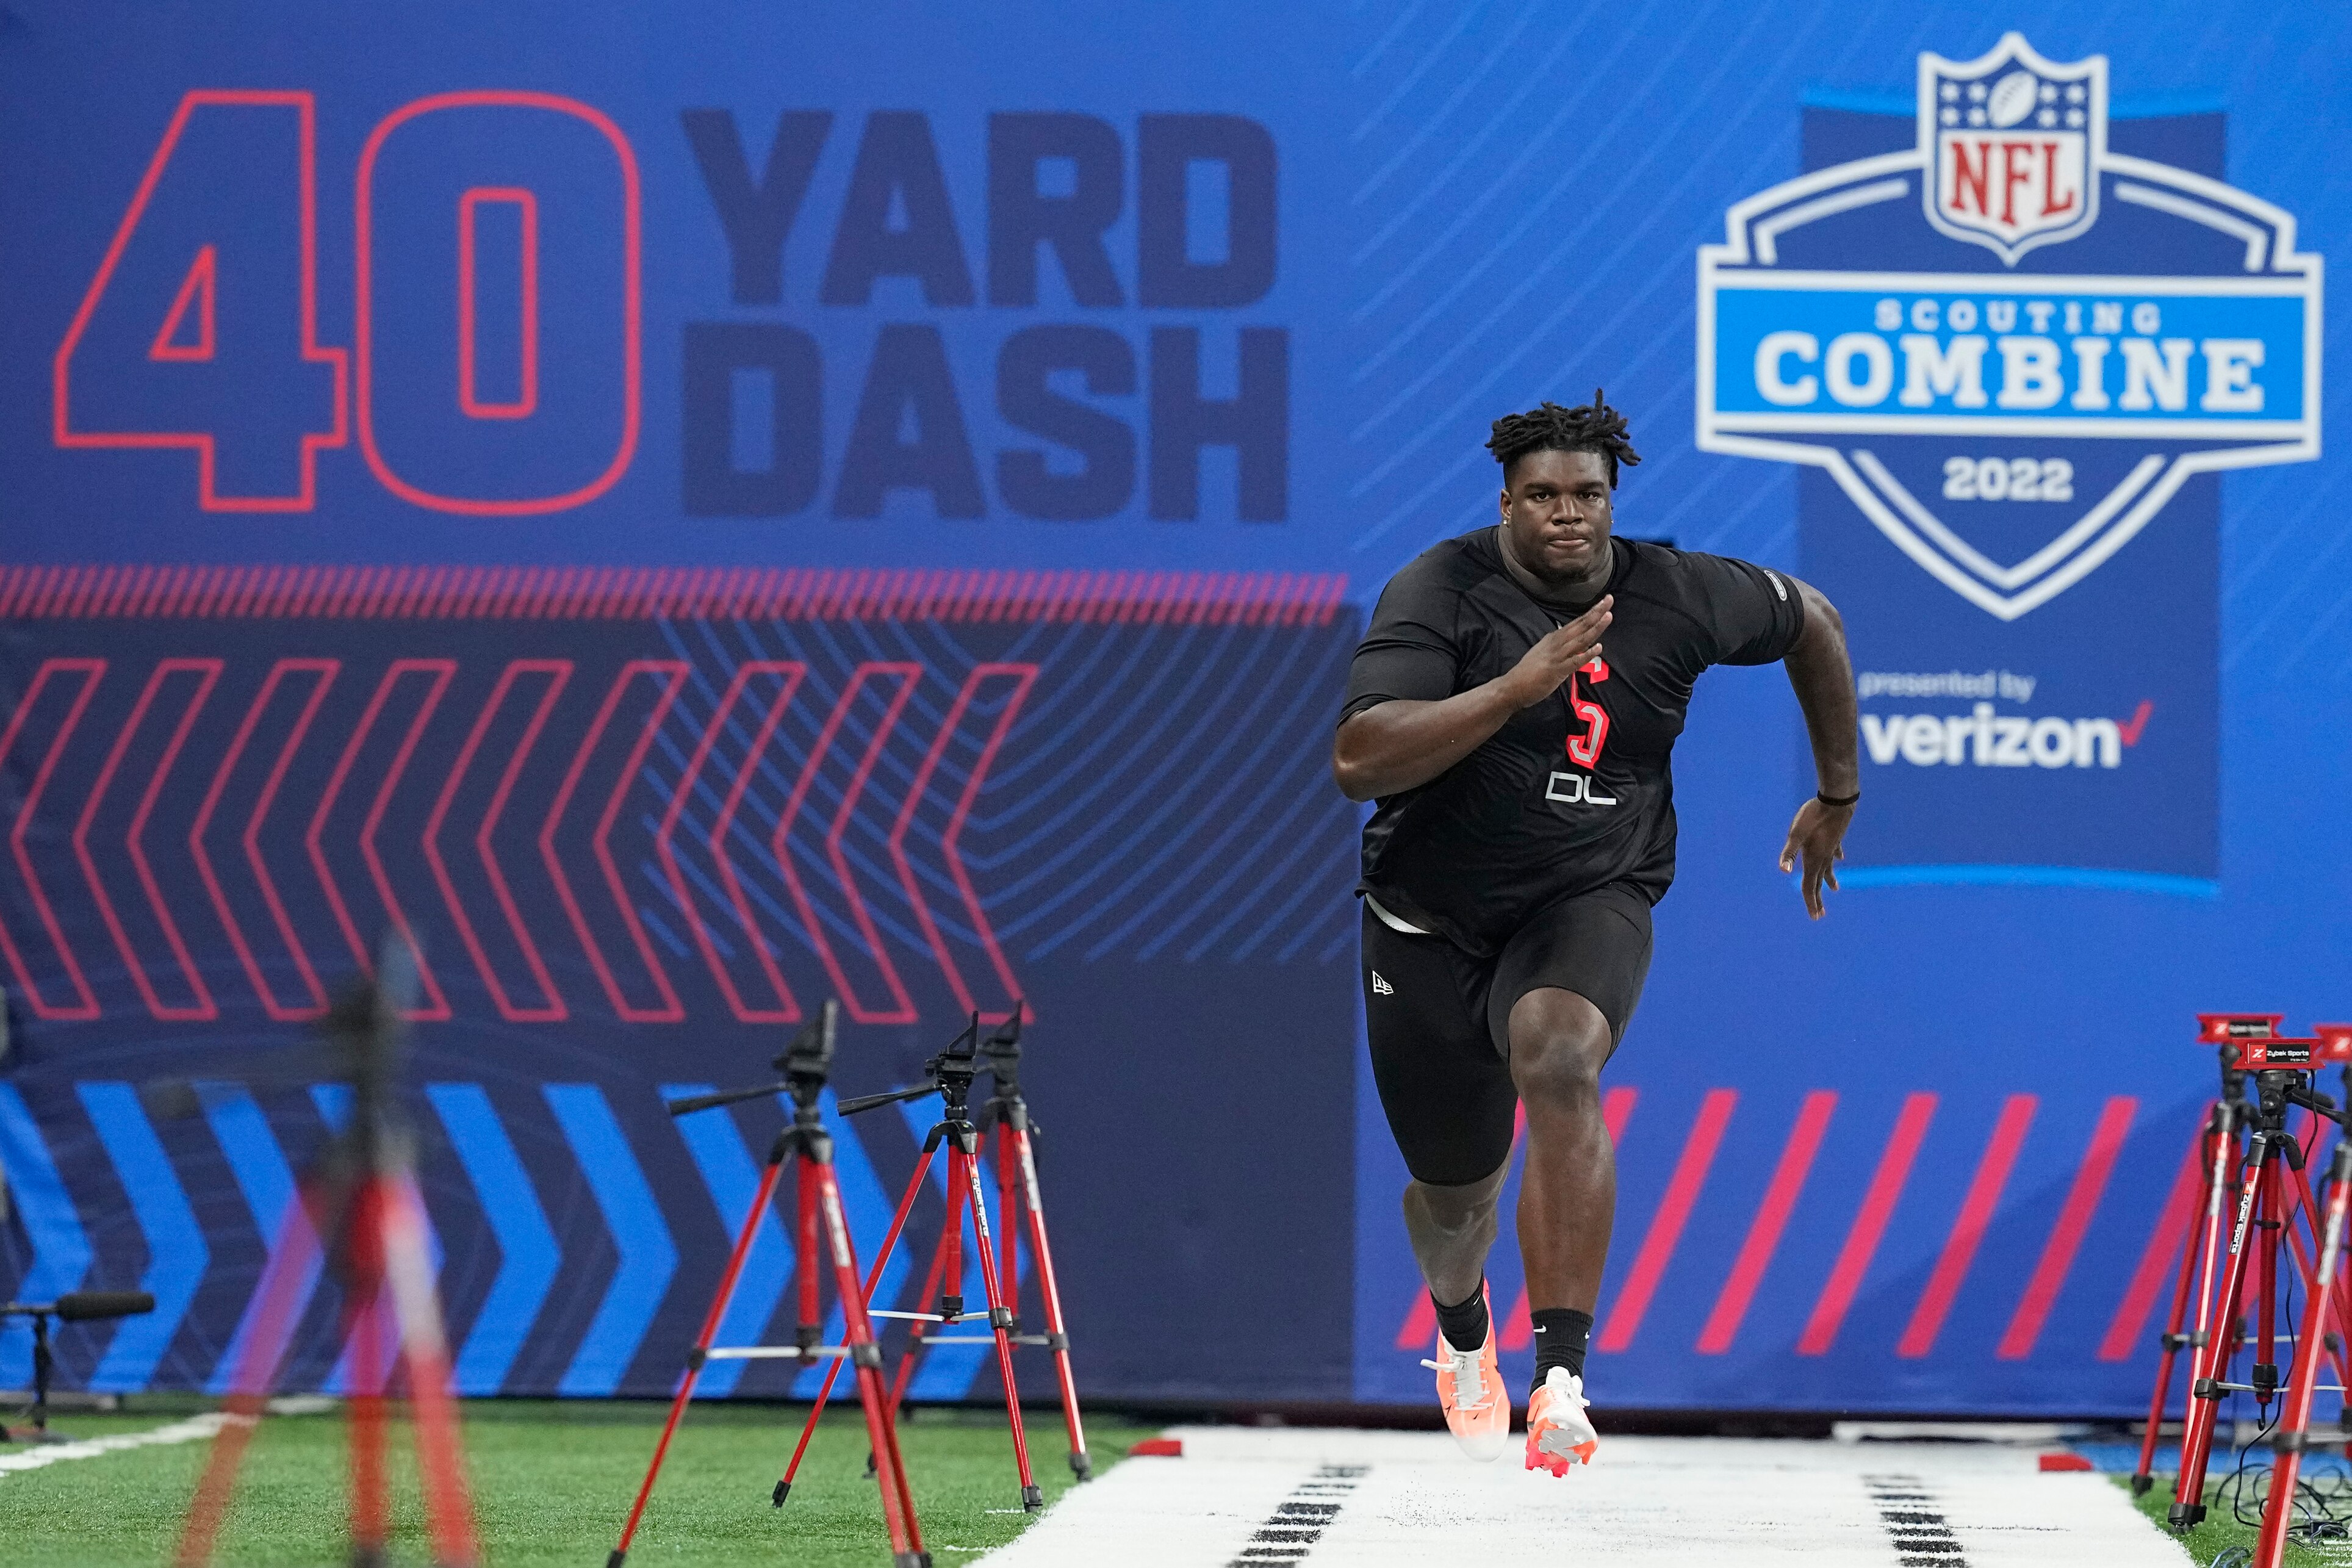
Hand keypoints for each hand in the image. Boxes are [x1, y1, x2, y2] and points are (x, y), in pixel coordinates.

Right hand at [1500, 596, 1611, 707]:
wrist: (1512, 686)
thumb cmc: (1528, 671)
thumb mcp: (1544, 652)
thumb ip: (1560, 646)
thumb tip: (1575, 643)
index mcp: (1554, 638)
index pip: (1576, 623)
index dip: (1591, 612)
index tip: (1604, 601)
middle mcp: (1556, 643)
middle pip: (1580, 626)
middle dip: (1596, 612)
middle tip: (1609, 599)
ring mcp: (1557, 656)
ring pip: (1580, 640)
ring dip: (1595, 628)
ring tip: (1608, 616)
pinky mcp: (1557, 670)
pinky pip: (1575, 661)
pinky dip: (1587, 654)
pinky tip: (1598, 648)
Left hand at [1778, 796, 1852, 919]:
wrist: (1837, 801)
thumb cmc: (1814, 816)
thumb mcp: (1796, 833)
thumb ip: (1789, 852)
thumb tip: (1783, 870)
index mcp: (1814, 859)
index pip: (1810, 885)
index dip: (1810, 901)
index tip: (1814, 917)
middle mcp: (1824, 857)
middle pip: (1819, 881)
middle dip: (1817, 898)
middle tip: (1819, 914)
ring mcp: (1831, 848)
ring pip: (1829, 868)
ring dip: (1829, 880)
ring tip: (1835, 889)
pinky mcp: (1835, 838)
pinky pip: (1835, 852)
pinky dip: (1835, 859)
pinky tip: (1840, 858)